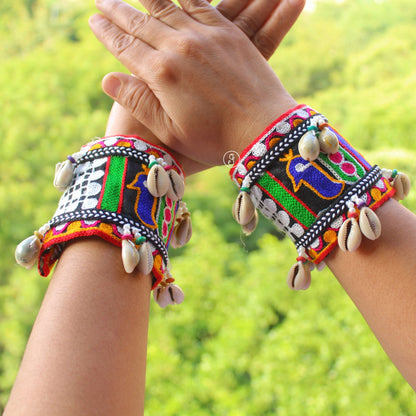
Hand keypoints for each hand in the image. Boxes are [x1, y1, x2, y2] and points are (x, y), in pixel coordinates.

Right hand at [90, 0, 297, 166]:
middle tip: (102, 1)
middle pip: (141, 23)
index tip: (93, 21)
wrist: (263, 131)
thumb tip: (107, 78)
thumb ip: (138, 102)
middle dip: (118, 11)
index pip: (125, 46)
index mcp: (161, 74)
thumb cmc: (215, 140)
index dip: (107, 33)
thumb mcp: (170, 131)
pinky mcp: (227, 34)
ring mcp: (205, 37)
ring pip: (166, 7)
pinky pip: (201, 3)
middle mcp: (179, 48)